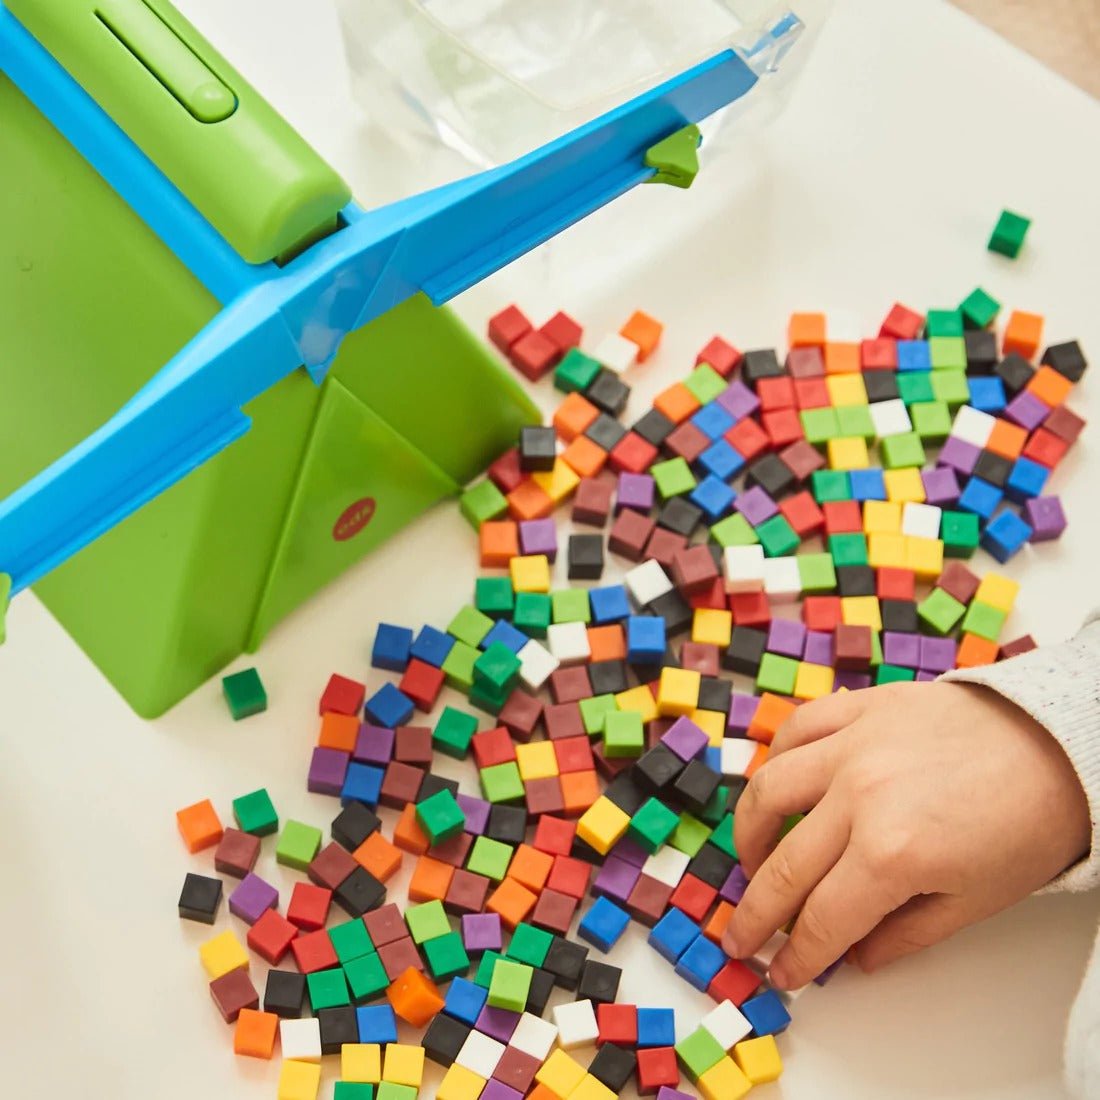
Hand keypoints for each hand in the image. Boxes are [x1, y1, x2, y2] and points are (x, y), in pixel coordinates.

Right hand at [721, 681, 1090, 989]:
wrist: (1060, 746)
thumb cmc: (1028, 826)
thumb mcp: (975, 901)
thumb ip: (905, 933)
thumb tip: (857, 955)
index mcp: (892, 855)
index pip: (822, 919)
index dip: (798, 954)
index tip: (782, 972)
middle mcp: (859, 797)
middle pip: (784, 867)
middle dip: (755, 912)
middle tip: (740, 934)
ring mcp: (853, 746)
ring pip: (770, 789)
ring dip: (750, 832)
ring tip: (753, 856)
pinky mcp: (860, 708)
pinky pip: (797, 730)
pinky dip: (777, 757)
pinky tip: (779, 782)